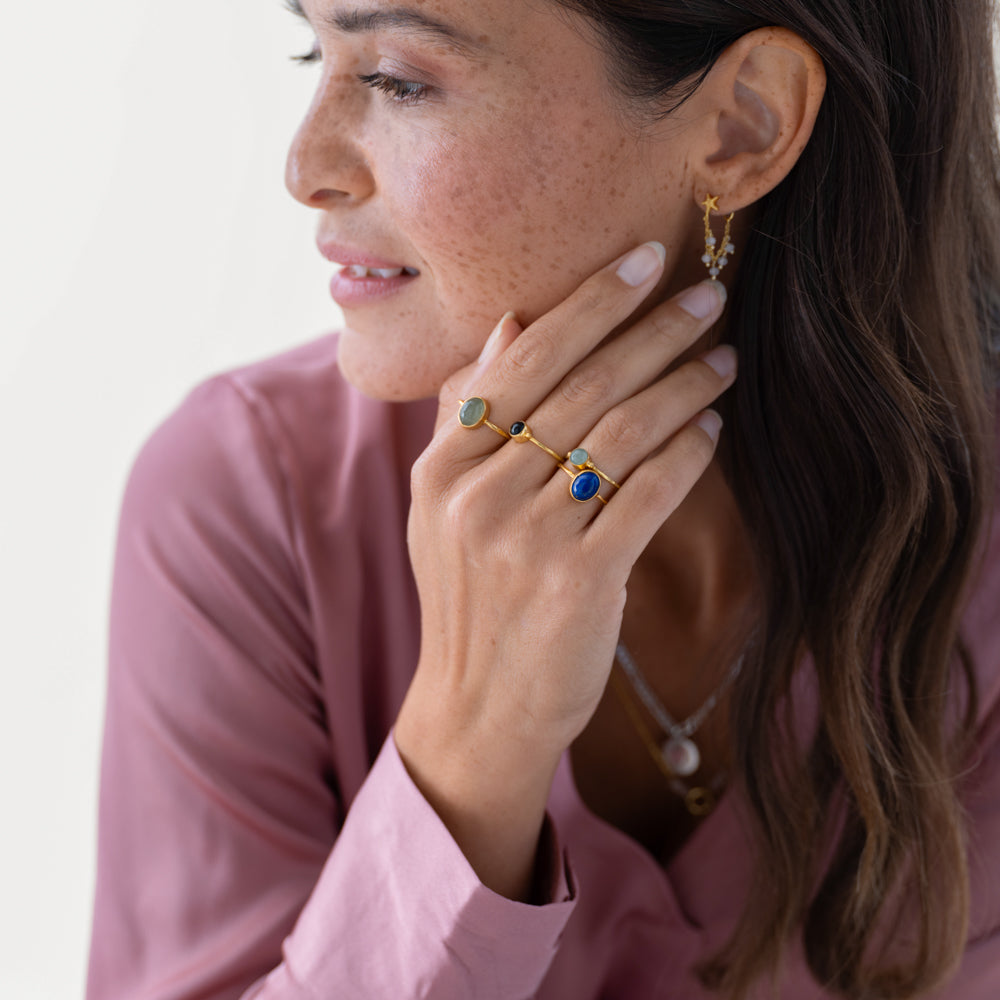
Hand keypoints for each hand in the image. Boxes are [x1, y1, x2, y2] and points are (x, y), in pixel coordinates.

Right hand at [394, 243, 734, 898]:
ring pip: (621, 432)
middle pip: (581, 386)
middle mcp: (478, 494)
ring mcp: (526, 537)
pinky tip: (713, 424)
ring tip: (723, 356)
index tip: (644, 257)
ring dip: (682, 384)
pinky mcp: (579, 580)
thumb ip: (469, 416)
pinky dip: (687, 452)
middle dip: (653, 329)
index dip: (589, 303)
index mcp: (442, 467)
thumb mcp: (444, 509)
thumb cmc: (472, 602)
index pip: (523, 359)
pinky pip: (647, 493)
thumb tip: (507, 323)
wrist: (478, 709)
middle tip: (708, 293)